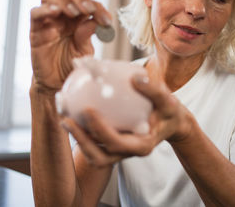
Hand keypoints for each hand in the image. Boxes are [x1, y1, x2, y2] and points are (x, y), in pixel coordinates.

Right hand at [30, 0, 111, 91]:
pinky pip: (35, 13)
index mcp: (76, 19)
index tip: (107, 20)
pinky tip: (56, 12)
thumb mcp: (84, 49)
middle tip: (89, 10)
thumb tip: (95, 19)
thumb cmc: (70, 65)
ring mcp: (47, 22)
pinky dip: (45, 9)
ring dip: (63, 1)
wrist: (56, 83)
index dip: (97, 7)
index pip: (85, 2)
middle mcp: (61, 17)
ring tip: (74, 12)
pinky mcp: (35, 31)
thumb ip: (87, 33)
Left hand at [60, 74, 195, 166]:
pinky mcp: (113, 147)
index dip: (100, 130)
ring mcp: (119, 153)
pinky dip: (82, 134)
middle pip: (99, 156)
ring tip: (64, 119)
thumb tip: (135, 77)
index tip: (88, 109)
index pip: (116, 143)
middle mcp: (128, 153)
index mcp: (142, 146)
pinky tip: (72, 115)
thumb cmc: (169, 110)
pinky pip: (94, 144)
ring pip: (93, 155)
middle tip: (66, 119)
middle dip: (81, 140)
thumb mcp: (168, 100)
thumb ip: (154, 90)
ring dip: (77, 140)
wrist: (170, 122)